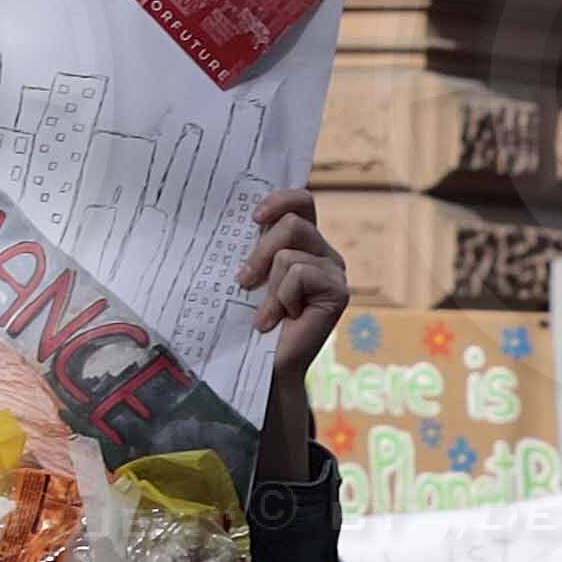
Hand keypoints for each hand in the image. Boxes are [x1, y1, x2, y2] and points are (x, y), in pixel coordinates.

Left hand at [238, 190, 346, 343]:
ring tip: (266, 312)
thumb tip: (223, 218)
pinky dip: (283, 299)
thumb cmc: (251, 316)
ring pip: (289, 254)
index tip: (254, 217)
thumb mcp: (249, 274)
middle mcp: (323, 252)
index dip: (281, 199)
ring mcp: (334, 271)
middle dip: (260, 251)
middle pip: (292, 223)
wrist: (265, 362)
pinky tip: (284, 319)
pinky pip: (299, 275)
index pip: (302, 201)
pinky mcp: (338, 291)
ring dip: (269, 285)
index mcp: (303, 241)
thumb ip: (251, 246)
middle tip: (244, 281)